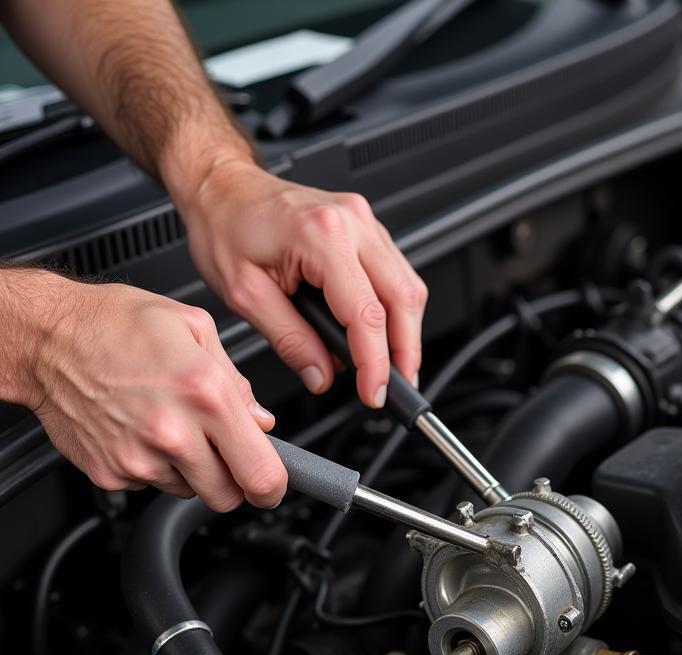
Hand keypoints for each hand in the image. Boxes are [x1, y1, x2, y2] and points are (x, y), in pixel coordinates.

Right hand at [7, 271, 286, 510]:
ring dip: (191, 471)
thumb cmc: (113, 323)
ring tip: (170, 427)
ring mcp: (138, 457)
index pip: (260, 472)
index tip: (273, 485)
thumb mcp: (193, 328)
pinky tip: (141, 431)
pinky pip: (151, 486)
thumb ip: (237, 381)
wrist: (45, 337)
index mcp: (204, 394)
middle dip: (232, 481)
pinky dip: (155, 467)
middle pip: (226, 497)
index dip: (274, 487)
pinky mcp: (110, 473)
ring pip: (190, 492)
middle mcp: (172, 431)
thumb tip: (260, 420)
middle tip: (220, 452)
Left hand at [178, 159, 426, 407]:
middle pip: (403, 298)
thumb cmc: (225, 225)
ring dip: (405, 332)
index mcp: (321, 235)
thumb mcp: (244, 294)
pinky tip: (382, 334)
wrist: (221, 185)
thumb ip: (289, 340)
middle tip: (396, 387)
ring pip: (408, 286)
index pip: (366, 314)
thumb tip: (321, 375)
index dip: (375, 362)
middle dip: (406, 351)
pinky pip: (397, 273)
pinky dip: (395, 309)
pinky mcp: (367, 228)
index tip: (374, 392)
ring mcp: (364, 221)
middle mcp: (352, 222)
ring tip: (390, 367)